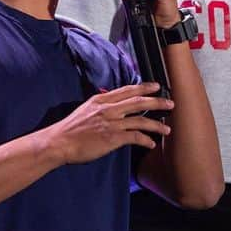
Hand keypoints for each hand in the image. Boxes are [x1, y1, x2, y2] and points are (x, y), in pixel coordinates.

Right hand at [45, 82, 172, 164]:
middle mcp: (108, 108)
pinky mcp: (112, 138)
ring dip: (156, 124)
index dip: (143, 87)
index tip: (156, 86)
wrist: (60, 141)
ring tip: (167, 128)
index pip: (127, 90)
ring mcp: (111, 123)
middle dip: (157, 101)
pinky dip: (145, 140)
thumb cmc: (70, 128)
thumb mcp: (85, 110)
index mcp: (101, 99)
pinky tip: (151, 144)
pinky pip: (135, 137)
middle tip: (171, 103)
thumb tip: (112, 106)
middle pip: (138, 101)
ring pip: (141, 119)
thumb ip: (101, 106)